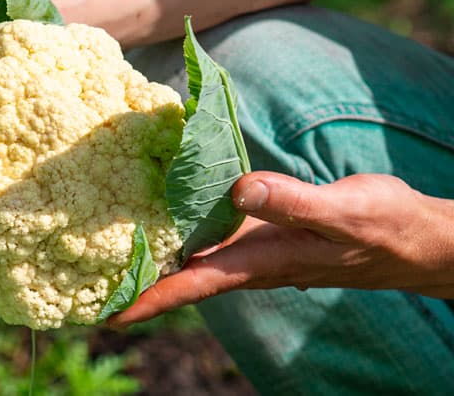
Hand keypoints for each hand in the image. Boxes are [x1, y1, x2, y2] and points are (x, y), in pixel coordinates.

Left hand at [108, 171, 453, 327]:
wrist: (413, 238)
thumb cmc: (383, 229)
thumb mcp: (342, 213)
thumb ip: (290, 202)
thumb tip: (237, 189)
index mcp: (262, 261)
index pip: (194, 286)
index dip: (151, 300)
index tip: (109, 313)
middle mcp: (250, 259)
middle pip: (183, 277)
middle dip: (139, 282)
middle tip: (89, 280)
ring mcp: (256, 247)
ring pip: (195, 256)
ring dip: (157, 257)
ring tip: (110, 250)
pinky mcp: (264, 230)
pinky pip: (214, 233)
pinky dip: (185, 227)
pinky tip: (165, 210)